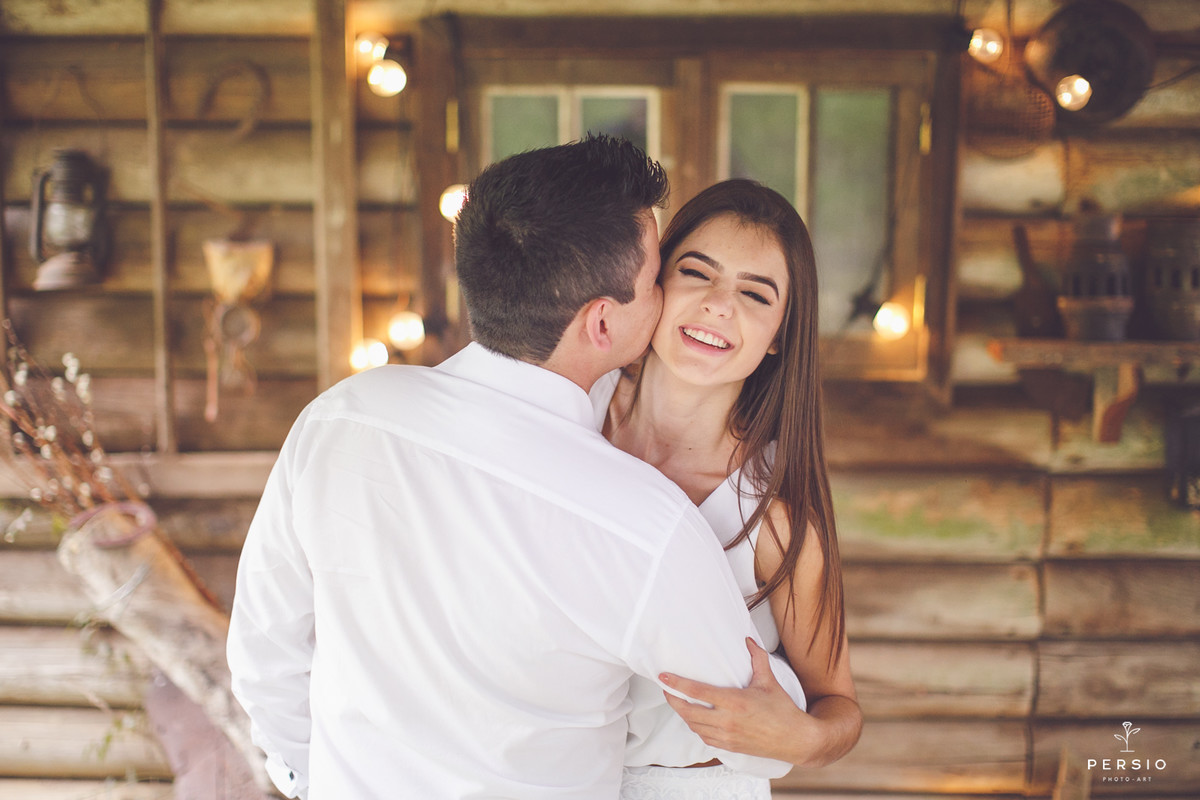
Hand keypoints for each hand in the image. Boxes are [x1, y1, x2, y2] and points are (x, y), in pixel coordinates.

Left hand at [659, 638, 812, 761]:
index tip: (663, 677)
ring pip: (694, 726)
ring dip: (683, 714)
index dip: (677, 684)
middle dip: (673, 700)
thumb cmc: (783, 711)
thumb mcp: (769, 681)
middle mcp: (727, 721)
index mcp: (735, 702)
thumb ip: (757, 659)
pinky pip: (704, 737)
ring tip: (679, 702)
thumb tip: (748, 640)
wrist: (796, 740)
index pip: (697, 692)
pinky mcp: (729, 747)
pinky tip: (697, 719)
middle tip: (666, 689)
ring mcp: (727, 736)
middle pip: (688, 712)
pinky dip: (696, 727)